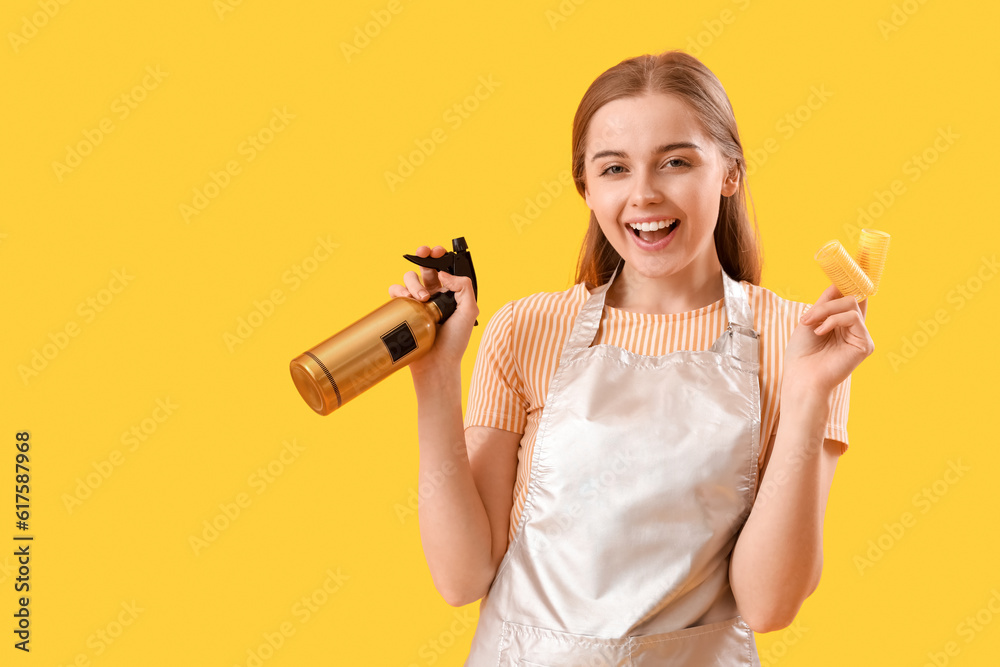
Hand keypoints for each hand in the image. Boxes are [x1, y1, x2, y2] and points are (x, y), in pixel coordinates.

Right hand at [387, 245, 479, 376]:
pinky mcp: (403, 311)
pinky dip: (398, 291)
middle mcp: (433, 295)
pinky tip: (407, 300)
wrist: (436, 364)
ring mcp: (416, 302)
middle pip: (424, 267)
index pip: (443, 268)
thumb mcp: (469, 312)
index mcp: (449, 293)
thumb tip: (442, 274)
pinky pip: (395, 293)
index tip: (437, 251)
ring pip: (409, 278)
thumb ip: (463, 288)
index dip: (439, 256)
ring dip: (413, 281)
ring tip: (422, 298)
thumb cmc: (455, 342)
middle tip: (424, 256)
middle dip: (423, 256)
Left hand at [782, 284, 874, 397]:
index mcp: (842, 324)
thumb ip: (825, 303)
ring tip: (809, 324)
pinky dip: (833, 320)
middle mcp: (854, 329)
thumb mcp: (810, 321)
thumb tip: (838, 283)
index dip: (851, 282)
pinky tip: (820, 332)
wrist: (801, 377)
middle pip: (850, 298)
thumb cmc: (801, 354)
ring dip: (826, 311)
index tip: (844, 268)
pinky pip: (853, 318)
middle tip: (807, 318)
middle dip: (826, 303)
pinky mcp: (865, 344)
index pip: (852, 297)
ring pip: (850, 305)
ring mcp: (861, 337)